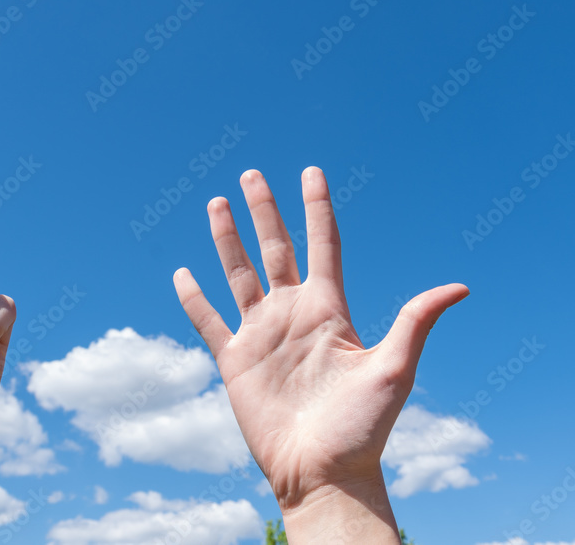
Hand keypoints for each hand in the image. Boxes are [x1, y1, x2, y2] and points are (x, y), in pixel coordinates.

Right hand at [173, 168, 467, 542]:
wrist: (324, 472)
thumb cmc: (364, 427)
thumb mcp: (394, 369)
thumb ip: (414, 322)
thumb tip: (460, 286)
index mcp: (329, 309)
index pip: (321, 245)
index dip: (316, 208)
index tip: (312, 172)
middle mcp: (292, 314)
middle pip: (274, 249)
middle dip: (263, 211)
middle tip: (251, 175)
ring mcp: (261, 335)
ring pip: (238, 274)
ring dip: (227, 239)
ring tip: (216, 204)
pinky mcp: (234, 360)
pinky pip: (207, 322)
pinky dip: (193, 298)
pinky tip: (183, 274)